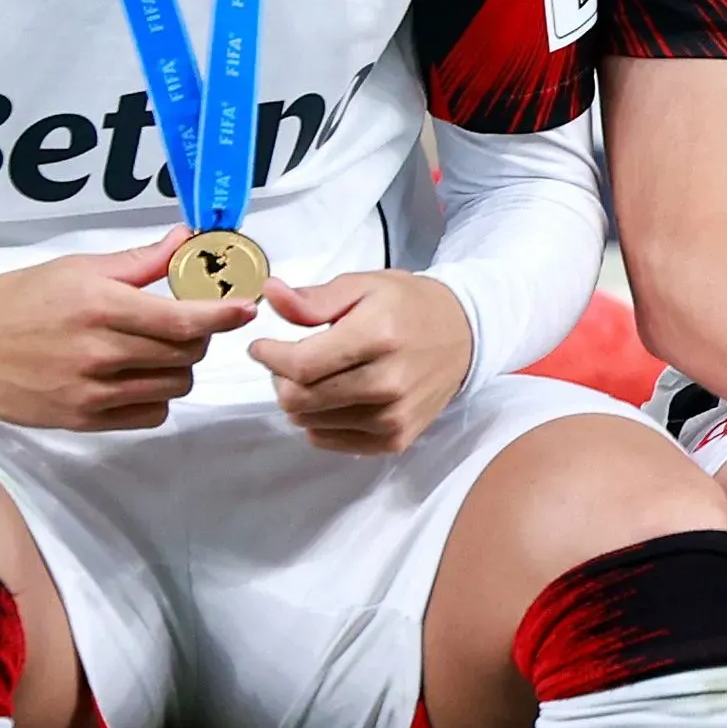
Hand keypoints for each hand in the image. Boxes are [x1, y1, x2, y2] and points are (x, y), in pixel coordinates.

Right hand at [0, 231, 257, 430]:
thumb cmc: (17, 299)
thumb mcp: (77, 269)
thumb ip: (139, 261)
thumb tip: (188, 241)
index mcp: (99, 307)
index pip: (181, 318)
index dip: (222, 314)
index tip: (246, 307)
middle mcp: (98, 353)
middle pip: (185, 353)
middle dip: (198, 334)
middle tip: (184, 318)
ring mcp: (91, 392)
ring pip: (174, 386)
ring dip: (178, 366)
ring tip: (155, 346)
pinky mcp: (83, 420)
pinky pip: (150, 414)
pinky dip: (155, 395)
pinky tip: (137, 375)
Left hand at [246, 270, 476, 456]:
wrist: (464, 337)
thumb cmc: (408, 306)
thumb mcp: (362, 286)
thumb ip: (313, 299)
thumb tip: (270, 294)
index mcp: (377, 337)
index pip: (300, 365)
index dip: (269, 357)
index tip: (262, 347)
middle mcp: (387, 383)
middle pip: (299, 400)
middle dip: (280, 380)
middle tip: (289, 362)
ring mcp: (392, 417)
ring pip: (308, 423)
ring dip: (299, 401)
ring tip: (316, 378)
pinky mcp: (394, 440)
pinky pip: (329, 441)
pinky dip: (319, 421)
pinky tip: (333, 398)